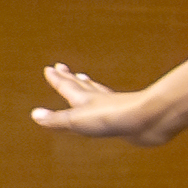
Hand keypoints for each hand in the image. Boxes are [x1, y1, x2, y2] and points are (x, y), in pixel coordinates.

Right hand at [32, 65, 174, 141]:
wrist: (151, 119)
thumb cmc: (115, 117)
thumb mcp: (79, 120)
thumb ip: (57, 119)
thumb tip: (35, 115)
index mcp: (85, 100)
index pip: (67, 86)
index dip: (58, 79)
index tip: (50, 68)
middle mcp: (100, 100)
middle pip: (82, 86)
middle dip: (70, 78)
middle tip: (64, 68)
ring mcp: (116, 108)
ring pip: (99, 94)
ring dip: (89, 87)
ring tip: (86, 81)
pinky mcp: (129, 118)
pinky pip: (113, 109)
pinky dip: (107, 104)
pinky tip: (112, 108)